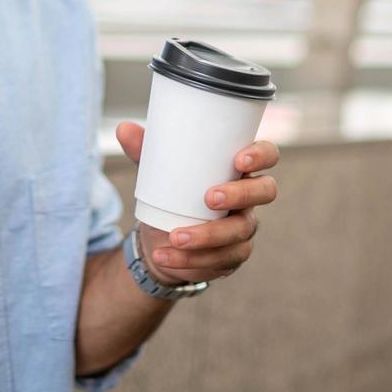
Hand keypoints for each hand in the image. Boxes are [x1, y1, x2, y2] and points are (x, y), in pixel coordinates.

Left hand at [115, 121, 279, 286]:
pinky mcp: (232, 256)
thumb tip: (123, 130)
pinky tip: (166, 256)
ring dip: (207, 236)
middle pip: (265, 192)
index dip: (261, 156)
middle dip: (239, 195)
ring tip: (174, 237)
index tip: (239, 161)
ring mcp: (244, 228)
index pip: (267, 154)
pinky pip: (220, 261)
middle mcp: (249, 197)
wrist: (160, 237)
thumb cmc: (169, 192)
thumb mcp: (156, 171)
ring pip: (240, 233)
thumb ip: (144, 151)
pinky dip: (191, 261)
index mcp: (238, 168)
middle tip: (208, 198)